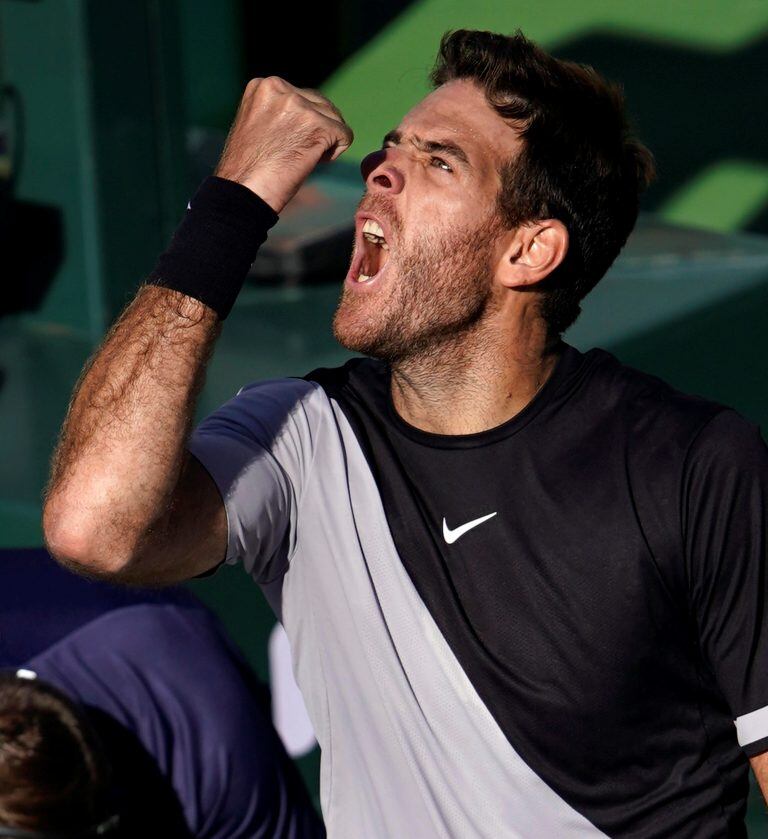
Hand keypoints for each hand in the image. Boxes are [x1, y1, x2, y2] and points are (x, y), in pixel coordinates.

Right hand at [215, 76, 352, 213]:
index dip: (302, 125)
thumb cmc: (248, 169)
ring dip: (326, 142)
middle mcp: (280, 88)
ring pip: (335, 119)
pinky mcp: (316, 124)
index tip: (286, 144)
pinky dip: (334, 153)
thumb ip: (278, 111)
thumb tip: (307, 113)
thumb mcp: (257, 124)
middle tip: (295, 154)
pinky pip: (345, 135)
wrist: (243, 192)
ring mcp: (298, 105)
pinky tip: (313, 162)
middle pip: (322, 105)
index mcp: (263, 86)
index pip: (302, 97)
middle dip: (317, 131)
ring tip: (302, 158)